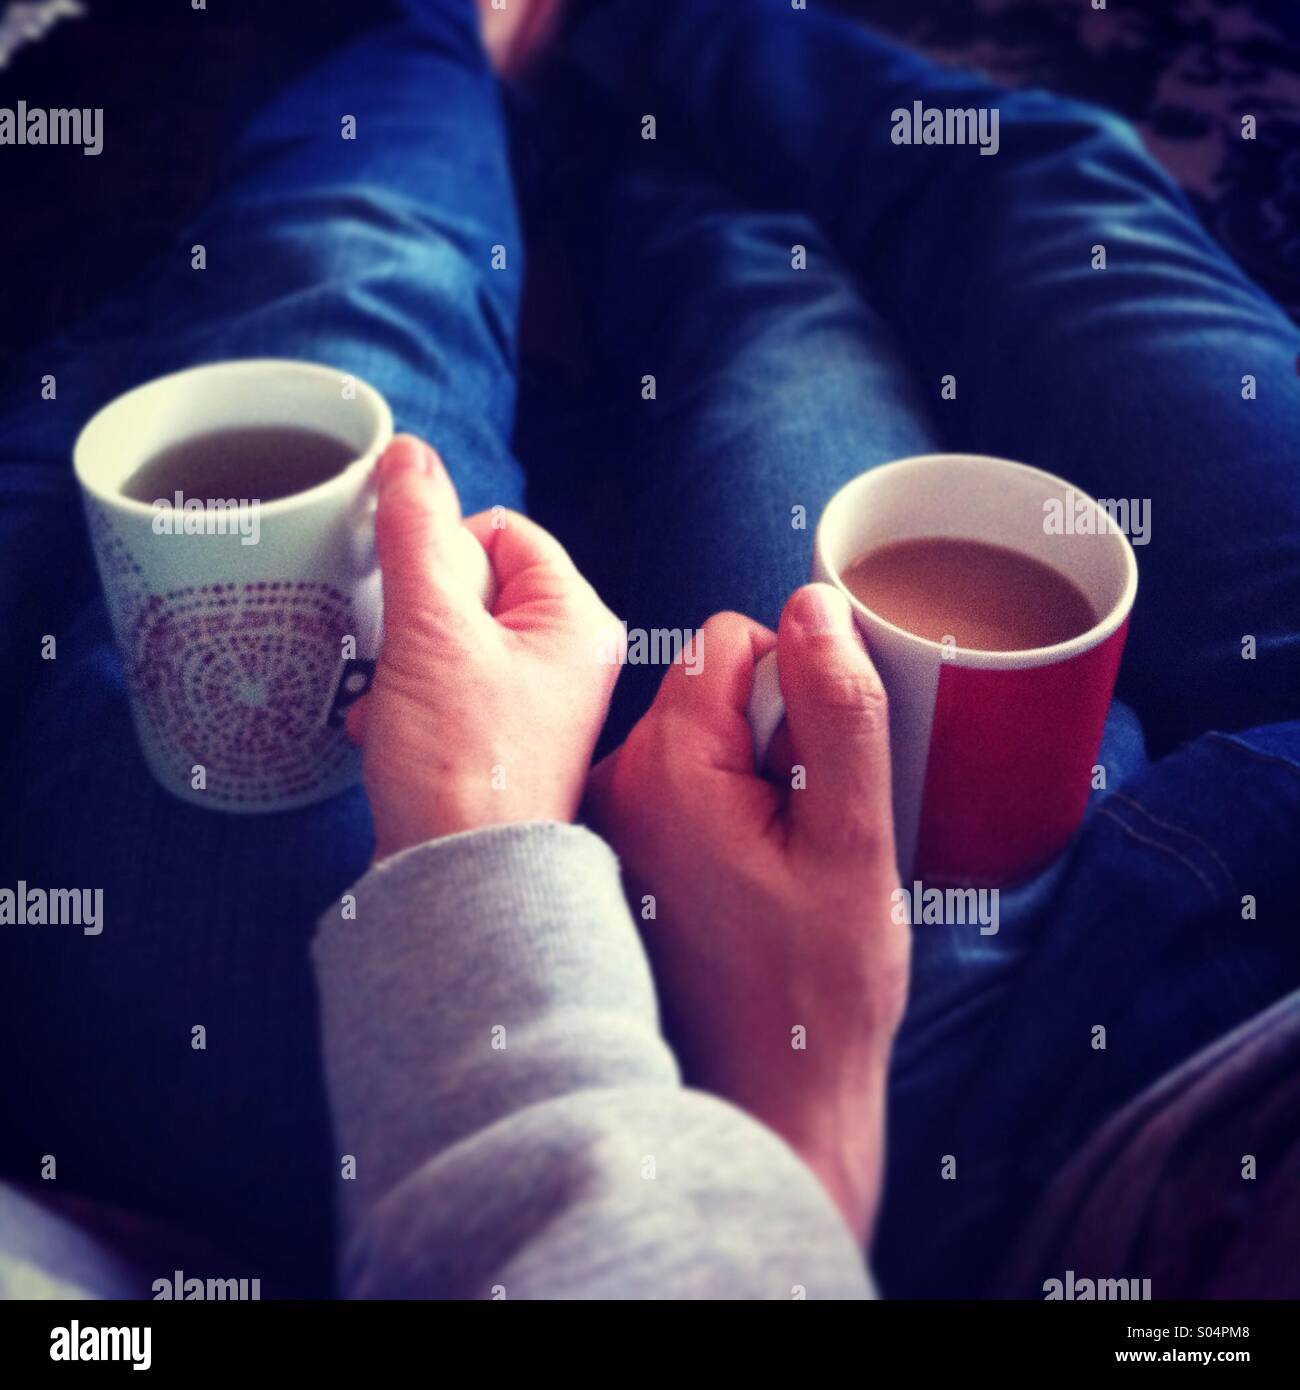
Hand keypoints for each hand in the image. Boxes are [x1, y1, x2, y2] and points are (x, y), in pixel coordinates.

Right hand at [352, 435, 619, 860]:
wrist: (459, 883)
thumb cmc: (462, 763)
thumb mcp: (431, 630)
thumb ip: (417, 532)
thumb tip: (409, 453)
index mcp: (576, 619)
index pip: (504, 530)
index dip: (443, 550)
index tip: (412, 598)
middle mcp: (567, 657)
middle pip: (471, 583)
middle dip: (414, 617)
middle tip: (401, 660)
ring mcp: (533, 701)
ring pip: (446, 637)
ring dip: (401, 661)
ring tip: (392, 704)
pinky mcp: (497, 739)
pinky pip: (441, 686)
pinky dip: (405, 700)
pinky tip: (386, 732)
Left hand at [586, 584, 908, 1239]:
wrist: (763, 1104)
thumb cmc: (817, 991)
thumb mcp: (854, 841)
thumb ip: (838, 712)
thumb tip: (815, 607)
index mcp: (667, 768)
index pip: (730, 641)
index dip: (798, 684)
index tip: (821, 766)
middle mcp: (614, 786)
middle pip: (708, 689)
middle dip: (771, 732)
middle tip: (805, 828)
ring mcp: (606, 827)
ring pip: (695, 741)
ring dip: (747, 777)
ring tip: (778, 866)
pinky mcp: (613, 861)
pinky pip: (674, 791)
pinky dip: (719, 814)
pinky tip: (745, 885)